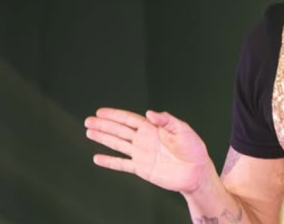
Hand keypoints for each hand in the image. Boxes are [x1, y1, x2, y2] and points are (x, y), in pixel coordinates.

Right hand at [84, 108, 212, 193]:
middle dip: (104, 125)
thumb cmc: (193, 148)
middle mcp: (144, 139)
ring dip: (103, 138)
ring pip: (118, 144)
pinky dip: (110, 162)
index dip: (115, 115)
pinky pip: (122, 164)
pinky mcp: (142, 168)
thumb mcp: (182, 130)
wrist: (196, 171)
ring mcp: (141, 154)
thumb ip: (166, 121)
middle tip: (88, 120)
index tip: (100, 112)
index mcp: (153, 128)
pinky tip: (97, 158)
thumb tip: (149, 113)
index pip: (129, 119)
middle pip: (120, 130)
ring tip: (88, 132)